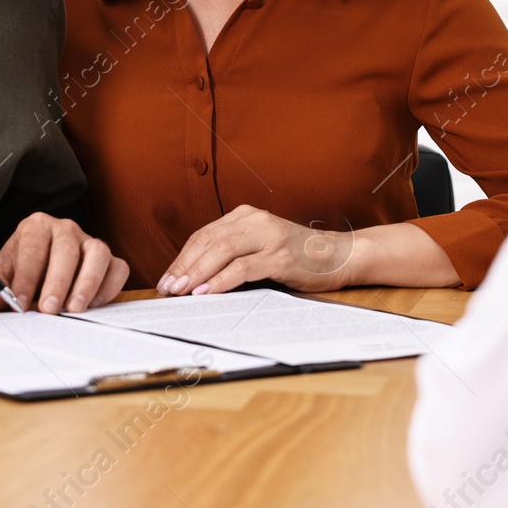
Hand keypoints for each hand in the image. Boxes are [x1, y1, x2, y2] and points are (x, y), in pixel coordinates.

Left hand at [0, 213, 127, 312]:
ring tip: (74, 308)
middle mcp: (65, 229)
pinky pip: (118, 268)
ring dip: (87, 282)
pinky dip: (109, 286)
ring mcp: (91, 241)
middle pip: (66, 251)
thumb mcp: (7, 271)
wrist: (42, 264)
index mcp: (36, 227)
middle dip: (57, 282)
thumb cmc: (24, 269)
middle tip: (49, 309)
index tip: (20, 304)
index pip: (32, 250)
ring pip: (97, 253)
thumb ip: (1, 284)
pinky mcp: (110, 258)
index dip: (26, 279)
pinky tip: (94, 304)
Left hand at [158, 206, 357, 295]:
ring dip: (197, 273)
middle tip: (168, 287)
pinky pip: (243, 268)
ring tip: (181, 290)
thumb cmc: (297, 256)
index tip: (168, 277)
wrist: (339, 255)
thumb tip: (195, 277)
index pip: (204, 234)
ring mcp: (268, 237)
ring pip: (221, 251)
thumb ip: (234, 253)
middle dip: (184, 266)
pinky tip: (207, 292)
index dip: (183, 257)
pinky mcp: (279, 256)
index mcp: (246, 216)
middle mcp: (255, 221)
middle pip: (208, 241)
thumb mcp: (260, 245)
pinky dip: (221, 280)